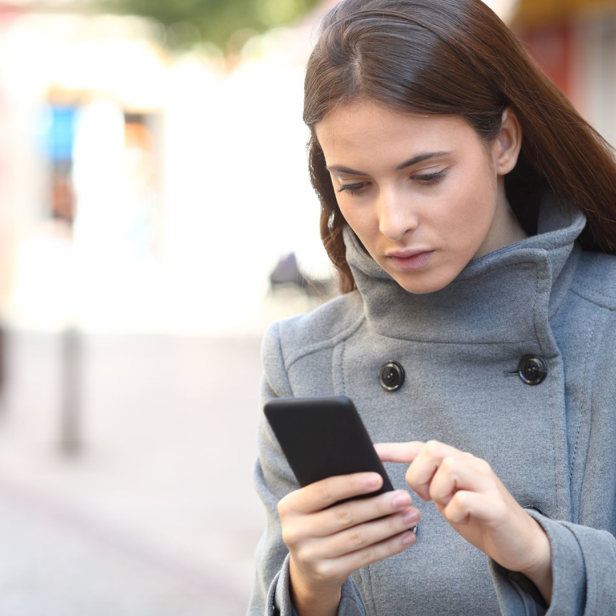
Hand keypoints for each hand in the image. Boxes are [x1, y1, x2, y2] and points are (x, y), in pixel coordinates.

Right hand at [278, 472, 419, 615]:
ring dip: (389, 525)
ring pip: (358, 537)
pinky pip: (365, 557)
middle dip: (378, 505)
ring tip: (411, 515)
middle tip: (404, 497)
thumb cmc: (317, 519)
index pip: (324, 491)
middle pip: (345, 515)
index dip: (352, 484)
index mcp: (290, 506)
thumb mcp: (313, 503)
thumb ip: (331, 488)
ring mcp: (311, 555)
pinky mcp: (328, 573)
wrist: (306, 566)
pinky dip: (389, 546)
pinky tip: (406, 536)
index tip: (379, 478)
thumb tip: (371, 469)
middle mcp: (295, 532)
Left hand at [375, 441, 552, 603]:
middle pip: (433, 449)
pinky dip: (455, 511)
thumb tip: (396, 481)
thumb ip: (428, 484)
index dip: (394, 450)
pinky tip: (464, 518)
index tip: (370, 452)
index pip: (420, 447)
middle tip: (427, 497)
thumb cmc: (477, 518)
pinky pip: (464, 499)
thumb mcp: (446, 498)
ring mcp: (485, 481)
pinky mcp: (496, 504)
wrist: (519, 542)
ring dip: (439, 493)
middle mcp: (471, 463)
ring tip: (449, 506)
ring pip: (448, 468)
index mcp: (456, 461)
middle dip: (420, 474)